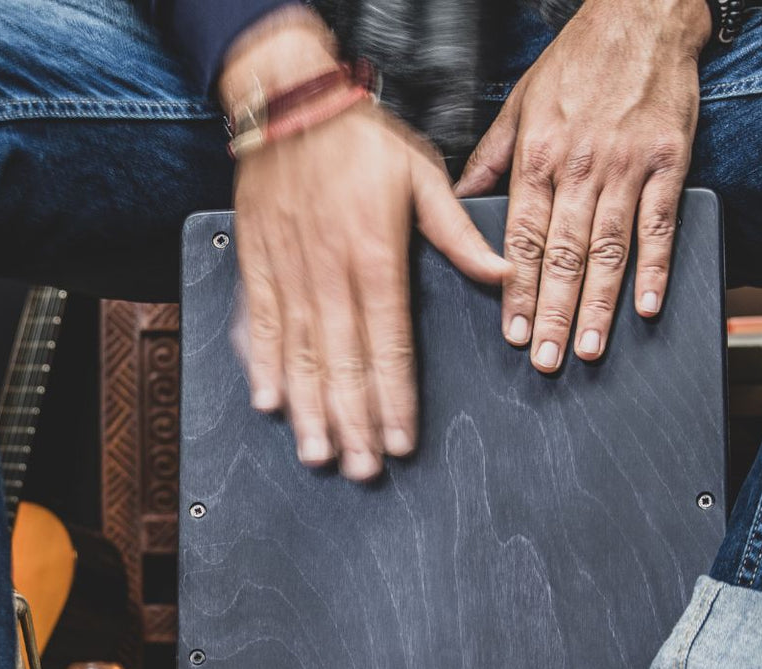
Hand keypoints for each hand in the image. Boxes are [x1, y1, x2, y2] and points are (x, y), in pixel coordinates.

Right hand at [223, 10, 509, 480]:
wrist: (292, 105)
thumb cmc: (361, 140)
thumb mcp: (423, 177)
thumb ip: (460, 235)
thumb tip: (504, 274)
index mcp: (375, 256)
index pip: (389, 345)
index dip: (394, 399)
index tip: (400, 442)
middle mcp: (328, 272)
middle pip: (343, 363)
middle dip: (354, 422)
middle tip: (360, 470)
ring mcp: (288, 271)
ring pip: (298, 354)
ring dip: (309, 408)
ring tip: (319, 453)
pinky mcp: (257, 264)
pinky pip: (257, 323)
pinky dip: (261, 365)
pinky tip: (270, 402)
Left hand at [453, 0, 709, 371]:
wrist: (641, 16)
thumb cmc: (577, 61)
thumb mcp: (518, 103)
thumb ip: (491, 159)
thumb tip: (459, 202)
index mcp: (537, 154)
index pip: (520, 236)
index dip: (514, 288)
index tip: (510, 329)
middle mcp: (579, 164)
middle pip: (561, 253)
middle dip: (551, 313)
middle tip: (544, 359)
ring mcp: (626, 165)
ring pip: (608, 248)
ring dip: (599, 304)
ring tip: (589, 349)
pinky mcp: (669, 161)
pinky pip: (660, 223)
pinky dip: (656, 268)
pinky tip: (647, 306)